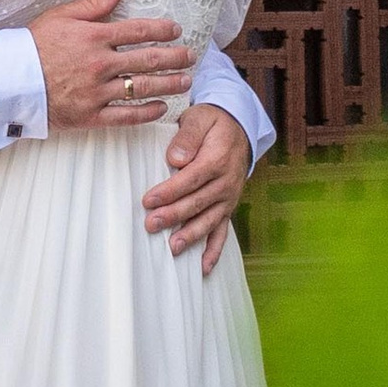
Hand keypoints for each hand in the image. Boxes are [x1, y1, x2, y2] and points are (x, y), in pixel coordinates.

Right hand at [31, 0, 195, 131]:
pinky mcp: (90, 115)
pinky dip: (147, 112)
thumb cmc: (32, 45)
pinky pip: (126, 116)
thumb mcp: (59, 16)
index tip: (176, 30)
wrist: (8, 81)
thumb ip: (92, 4)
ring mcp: (97, 92)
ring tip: (186, 81)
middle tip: (191, 56)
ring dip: (169, 84)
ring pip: (143, 88)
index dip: (162, 30)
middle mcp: (100, 64)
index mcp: (94, 37)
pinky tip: (162, 107)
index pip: (139, 30)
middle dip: (175, 58)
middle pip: (149, 60)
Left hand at [143, 105, 249, 272]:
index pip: (191, 179)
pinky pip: (223, 232)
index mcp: (217, 159)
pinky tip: (203, 268)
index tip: (149, 200)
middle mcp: (226, 182)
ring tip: (173, 247)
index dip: (170, 191)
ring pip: (209, 220)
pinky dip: (214, 251)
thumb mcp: (200, 118)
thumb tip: (176, 158)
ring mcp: (228, 198)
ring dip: (191, 235)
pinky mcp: (227, 207)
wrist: (238, 129)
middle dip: (174, 215)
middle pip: (198, 202)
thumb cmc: (212, 123)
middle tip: (151, 225)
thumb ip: (188, 136)